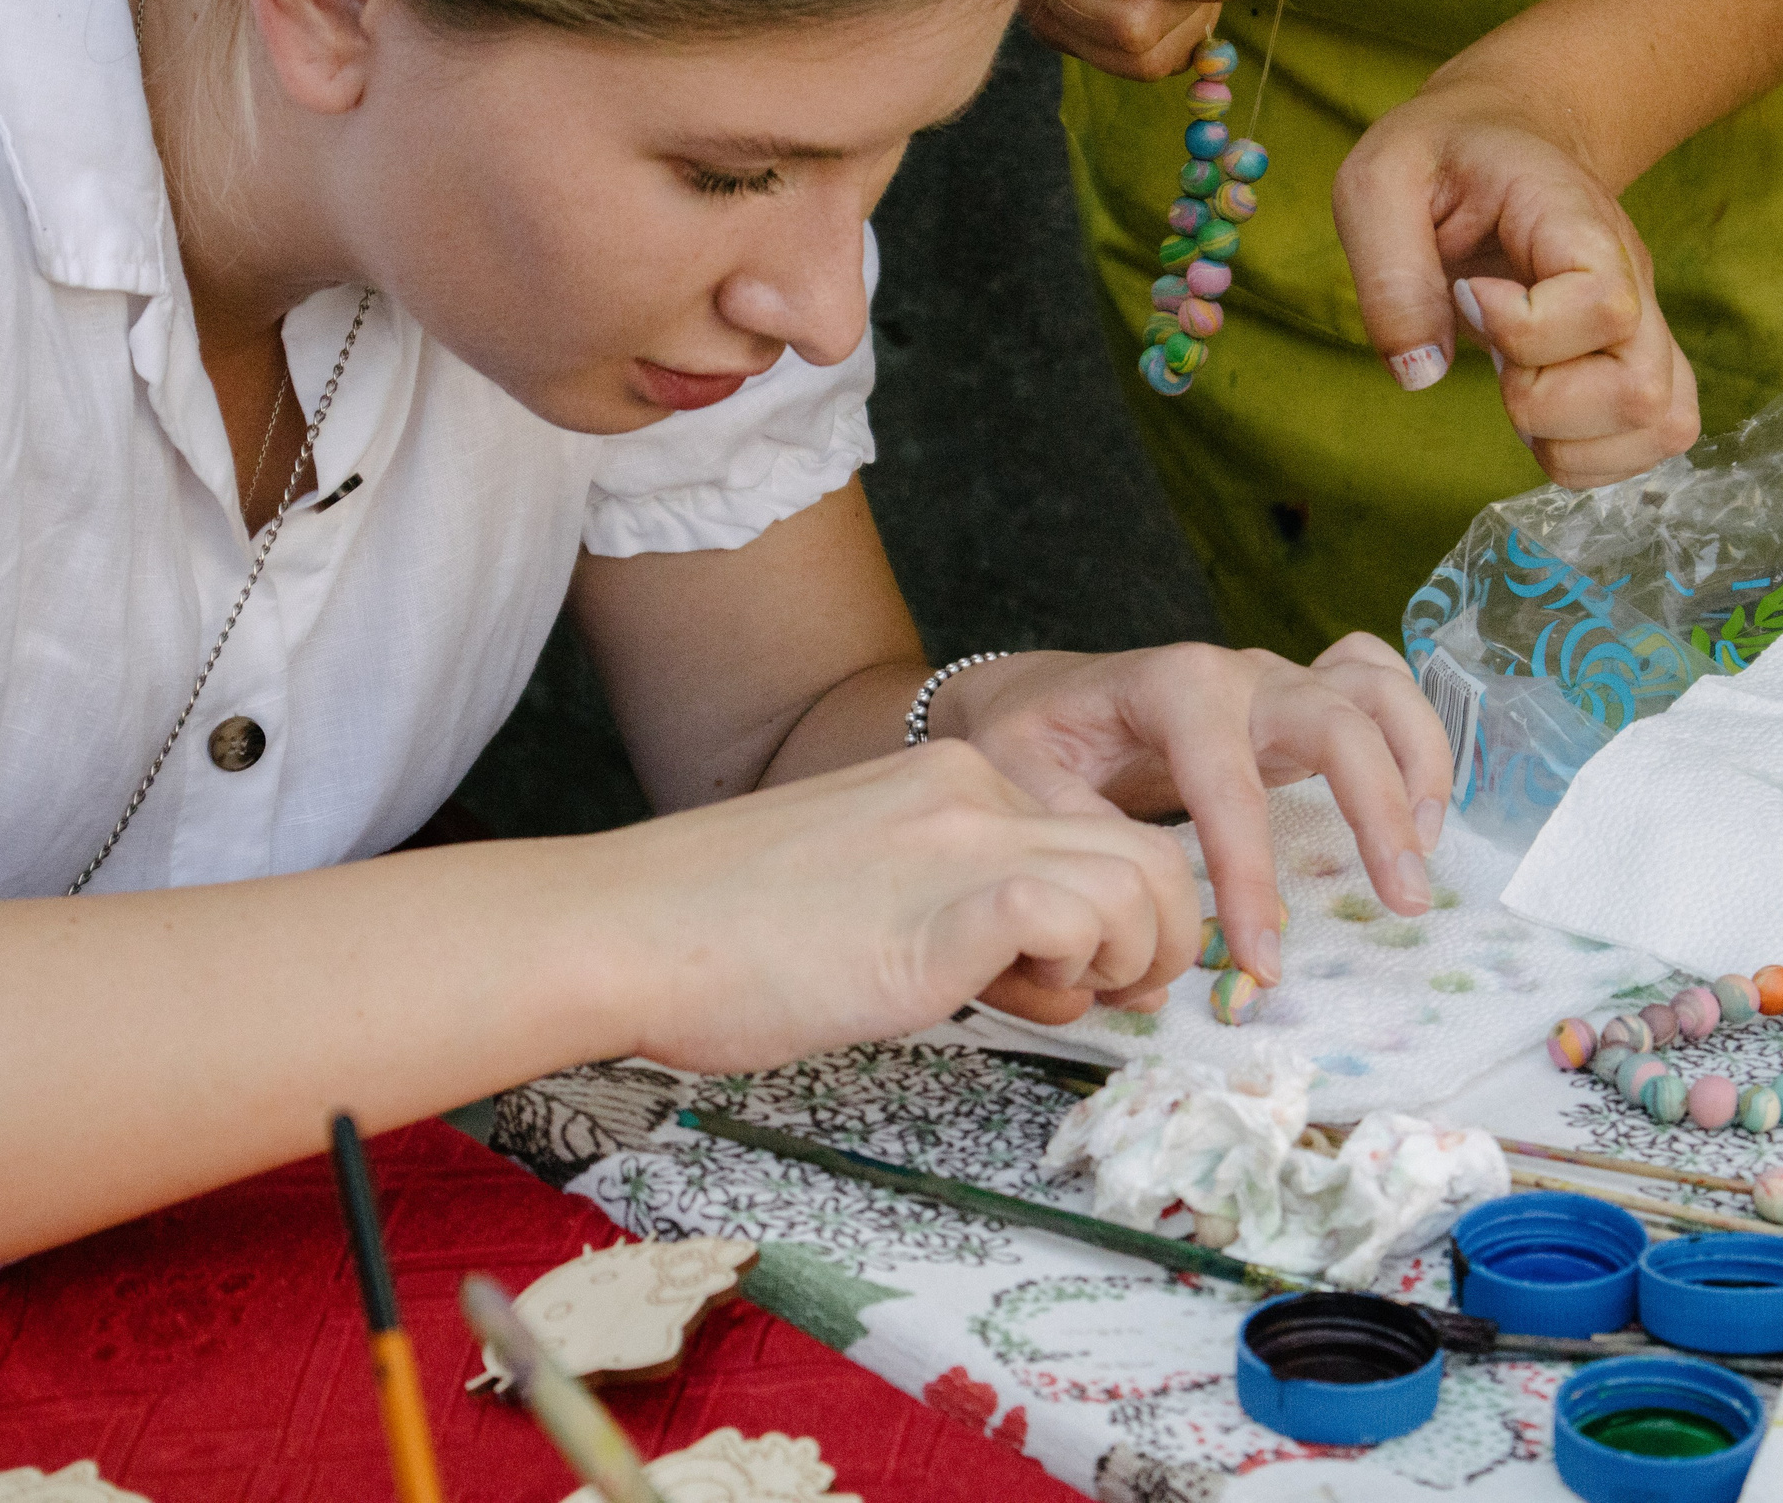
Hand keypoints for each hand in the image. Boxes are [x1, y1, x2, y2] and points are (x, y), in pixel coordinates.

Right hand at [599, 742, 1199, 1070]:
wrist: (624, 929)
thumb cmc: (717, 933)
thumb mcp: (862, 888)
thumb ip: (951, 903)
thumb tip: (1032, 965)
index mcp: (951, 778)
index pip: (1097, 832)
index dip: (1116, 915)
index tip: (1077, 976)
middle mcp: (971, 791)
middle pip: (1148, 852)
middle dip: (1158, 940)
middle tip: (1108, 999)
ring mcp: (960, 843)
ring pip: (1142, 880)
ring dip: (1132, 960)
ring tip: (1060, 1003)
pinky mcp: (943, 908)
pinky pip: (1075, 917)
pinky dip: (1077, 971)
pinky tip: (1020, 999)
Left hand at [938, 634, 1453, 1014]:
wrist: (1039, 696)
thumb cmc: (1031, 738)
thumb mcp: (1018, 776)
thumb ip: (1068, 828)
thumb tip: (1131, 897)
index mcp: (1173, 687)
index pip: (1229, 786)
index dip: (1250, 877)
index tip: (1262, 958)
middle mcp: (1239, 673)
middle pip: (1335, 721)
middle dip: (1378, 809)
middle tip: (1404, 901)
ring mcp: (1277, 680)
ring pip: (1377, 692)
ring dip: (1418, 765)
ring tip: (1427, 853)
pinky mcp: (1299, 698)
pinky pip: (1381, 686)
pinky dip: (1416, 733)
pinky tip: (1424, 806)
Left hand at [1332, 72, 1701, 488]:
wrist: (1505, 135)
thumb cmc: (1441, 160)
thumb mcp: (1377, 184)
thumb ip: (1389, 273)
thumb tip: (1421, 372)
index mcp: (1577, 221)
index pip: (1604, 303)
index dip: (1523, 329)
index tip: (1468, 297)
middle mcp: (1633, 277)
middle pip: (1643, 389)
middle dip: (1543, 403)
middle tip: (1496, 358)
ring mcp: (1644, 326)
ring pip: (1660, 426)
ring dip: (1567, 439)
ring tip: (1518, 385)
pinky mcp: (1637, 364)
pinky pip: (1648, 443)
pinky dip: (1584, 456)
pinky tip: (1539, 415)